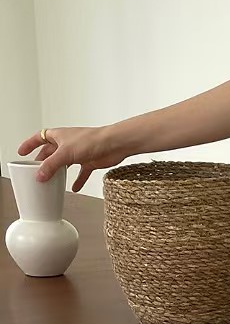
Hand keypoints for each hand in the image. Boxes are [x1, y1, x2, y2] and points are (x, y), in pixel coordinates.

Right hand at [16, 125, 132, 191]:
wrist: (114, 144)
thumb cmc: (91, 141)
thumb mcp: (65, 154)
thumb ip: (51, 166)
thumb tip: (39, 176)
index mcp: (59, 135)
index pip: (39, 138)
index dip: (29, 145)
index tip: (22, 152)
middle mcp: (68, 143)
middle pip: (51, 152)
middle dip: (43, 161)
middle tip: (35, 170)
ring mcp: (79, 152)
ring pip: (65, 163)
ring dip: (58, 172)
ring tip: (51, 180)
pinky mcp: (90, 161)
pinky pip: (81, 172)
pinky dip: (77, 180)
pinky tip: (74, 188)